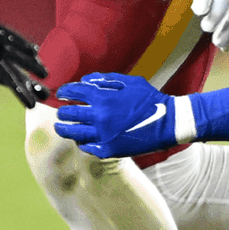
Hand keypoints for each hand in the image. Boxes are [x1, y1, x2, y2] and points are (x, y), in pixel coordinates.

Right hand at [0, 0, 47, 124]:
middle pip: (16, 70)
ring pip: (15, 53)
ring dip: (29, 63)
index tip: (33, 105)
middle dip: (30, 82)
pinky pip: (5, 36)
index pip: (8, 81)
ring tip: (45, 74)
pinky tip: (33, 50)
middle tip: (47, 94)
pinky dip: (18, 43)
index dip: (21, 91)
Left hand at [53, 73, 178, 158]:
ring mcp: (103, 136)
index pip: (74, 92)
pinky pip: (87, 148)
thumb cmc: (150, 99)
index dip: (64, 91)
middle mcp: (100, 117)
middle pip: (69, 114)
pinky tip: (80, 139)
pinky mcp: (109, 150)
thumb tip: (85, 80)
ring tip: (60, 127)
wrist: (168, 123)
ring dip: (64, 129)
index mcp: (104, 98)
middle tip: (61, 112)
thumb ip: (106, 80)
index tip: (61, 93)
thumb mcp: (130, 82)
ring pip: (74, 133)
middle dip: (62, 111)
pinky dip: (81, 143)